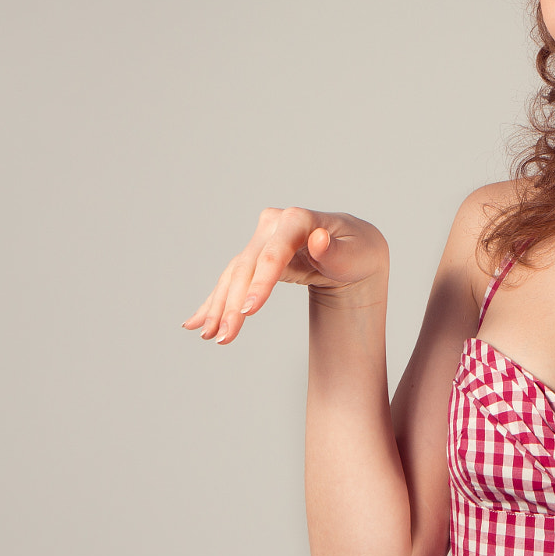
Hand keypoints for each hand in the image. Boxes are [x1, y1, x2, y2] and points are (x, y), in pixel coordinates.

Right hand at [185, 206, 387, 343]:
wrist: (353, 252)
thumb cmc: (358, 252)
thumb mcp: (358, 254)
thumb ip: (337, 252)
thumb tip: (318, 240)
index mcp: (299, 219)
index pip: (274, 251)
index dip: (261, 281)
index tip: (249, 310)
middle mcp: (274, 225)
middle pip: (247, 265)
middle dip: (233, 303)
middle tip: (224, 336)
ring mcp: (261, 241)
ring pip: (234, 275)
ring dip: (218, 306)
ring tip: (210, 336)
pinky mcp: (256, 258)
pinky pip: (231, 280)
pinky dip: (214, 302)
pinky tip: (196, 323)